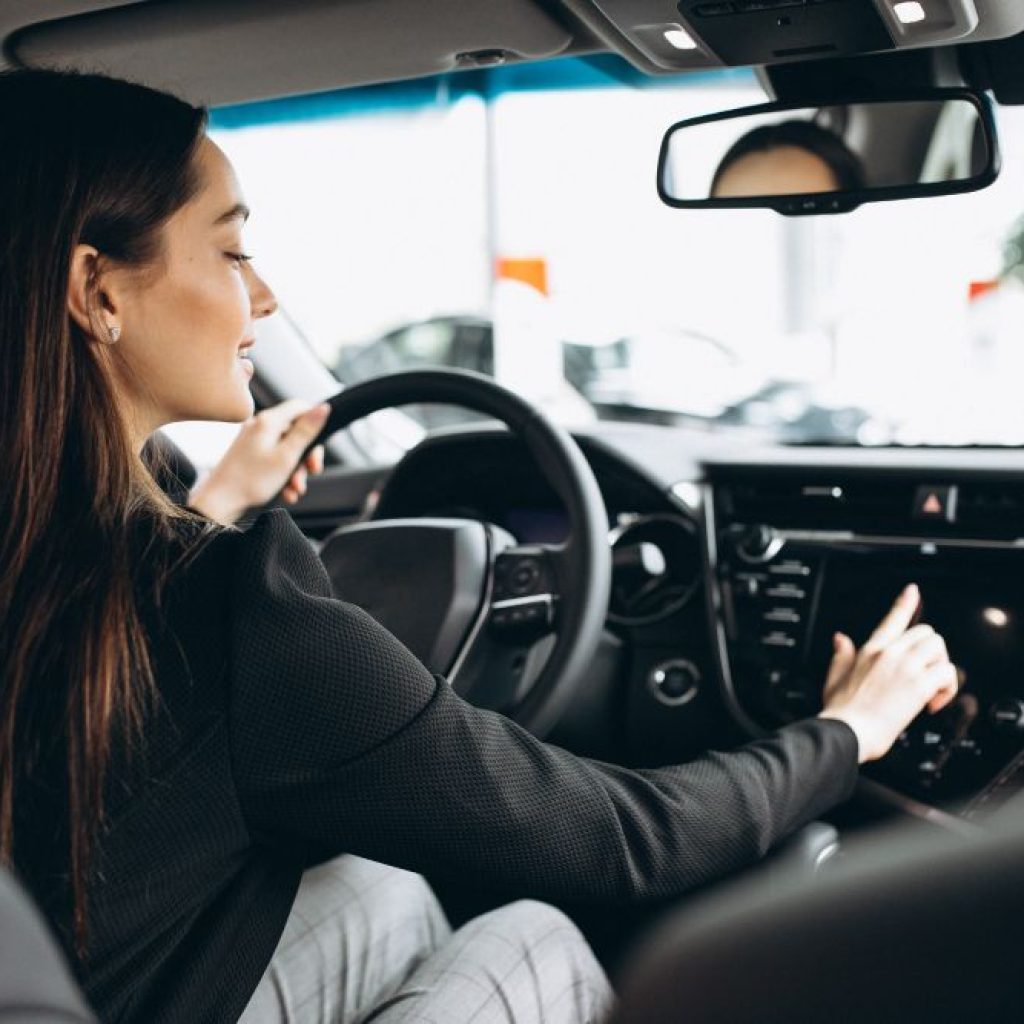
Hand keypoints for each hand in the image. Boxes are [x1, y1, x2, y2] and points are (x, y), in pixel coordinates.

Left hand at [188, 400, 329, 524]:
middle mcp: (259, 426)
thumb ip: (306, 431)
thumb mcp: (287, 456)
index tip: (319, 443)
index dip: (315, 422)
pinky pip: (274, 459)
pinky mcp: (249, 454)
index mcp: (268, 421)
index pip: (300, 407)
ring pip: (287, 449)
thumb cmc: (250, 480)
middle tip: (312, 471)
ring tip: (295, 489)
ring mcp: (253, 440)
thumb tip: (324, 407)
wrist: (219, 502)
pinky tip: (286, 492)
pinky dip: (283, 474)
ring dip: (296, 470)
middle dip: (307, 455)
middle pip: (295, 431)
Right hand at [818, 584, 958, 763]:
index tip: (912, 591)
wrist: (847, 731)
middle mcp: (890, 653)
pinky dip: (948, 689)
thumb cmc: (840, 711)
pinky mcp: (919, 686)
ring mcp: (906, 667)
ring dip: (942, 668)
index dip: (905, 602)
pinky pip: (948, 674)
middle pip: (926, 633)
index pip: (892, 619)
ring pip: (940, 648)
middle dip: (932, 653)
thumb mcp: (834, 677)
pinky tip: (934, 703)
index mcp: (870, 650)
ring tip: (932, 689)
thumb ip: (840, 655)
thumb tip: (840, 639)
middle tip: (925, 675)